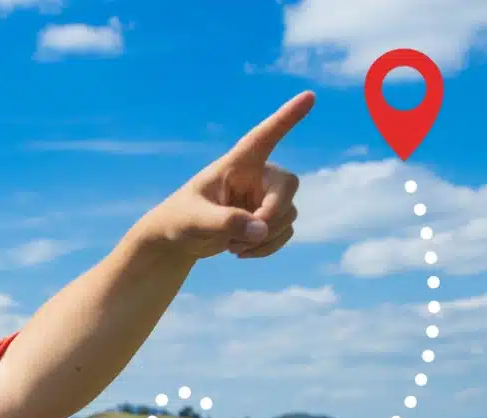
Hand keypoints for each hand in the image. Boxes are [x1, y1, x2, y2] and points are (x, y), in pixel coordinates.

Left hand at [137, 91, 313, 262]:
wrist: (177, 239)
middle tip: (247, 236)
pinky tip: (242, 252)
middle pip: (288, 186)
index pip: (264, 136)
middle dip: (273, 214)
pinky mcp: (267, 218)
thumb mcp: (195, 220)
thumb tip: (261, 229)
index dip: (286, 118)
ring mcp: (264, 198)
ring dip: (265, 237)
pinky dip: (267, 247)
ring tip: (232, 246)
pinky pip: (285, 232)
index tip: (309, 96)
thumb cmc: (179, 219)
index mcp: (236, 164)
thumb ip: (226, 223)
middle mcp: (256, 176)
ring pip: (289, 214)